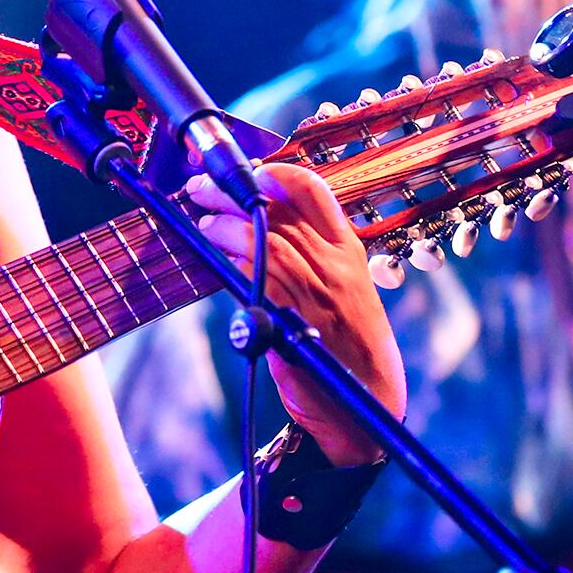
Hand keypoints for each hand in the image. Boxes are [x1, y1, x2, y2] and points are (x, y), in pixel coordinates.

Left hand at [185, 165, 405, 465]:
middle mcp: (335, 264)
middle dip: (235, 193)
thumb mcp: (342, 291)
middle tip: (203, 189)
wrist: (369, 401)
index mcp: (349, 251)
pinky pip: (258, 275)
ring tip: (204, 219)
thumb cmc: (348, 348)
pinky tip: (215, 251)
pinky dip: (232, 257)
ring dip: (227, 224)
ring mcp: (317, 290)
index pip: (315, 192)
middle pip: (280, 211)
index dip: (276, 173)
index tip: (247, 171)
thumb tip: (256, 230)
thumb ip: (309, 259)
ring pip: (266, 238)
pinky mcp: (295, 319)